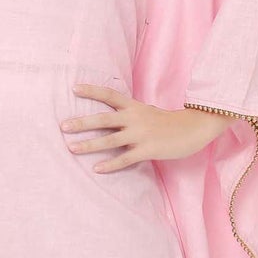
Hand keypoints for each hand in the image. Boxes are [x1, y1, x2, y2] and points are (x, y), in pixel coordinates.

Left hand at [60, 84, 229, 170]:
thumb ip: (130, 113)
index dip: (92, 91)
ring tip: (71, 148)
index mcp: (134, 106)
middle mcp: (134, 118)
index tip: (74, 88)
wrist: (194, 128)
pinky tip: (97, 169)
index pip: (109, 95)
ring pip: (109, 140)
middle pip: (103, 119)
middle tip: (63, 126)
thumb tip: (112, 117)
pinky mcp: (147, 150)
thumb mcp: (148, 111)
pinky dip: (110, 164)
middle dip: (82, 122)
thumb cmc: (169, 122)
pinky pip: (124, 159)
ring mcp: (140, 135)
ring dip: (89, 145)